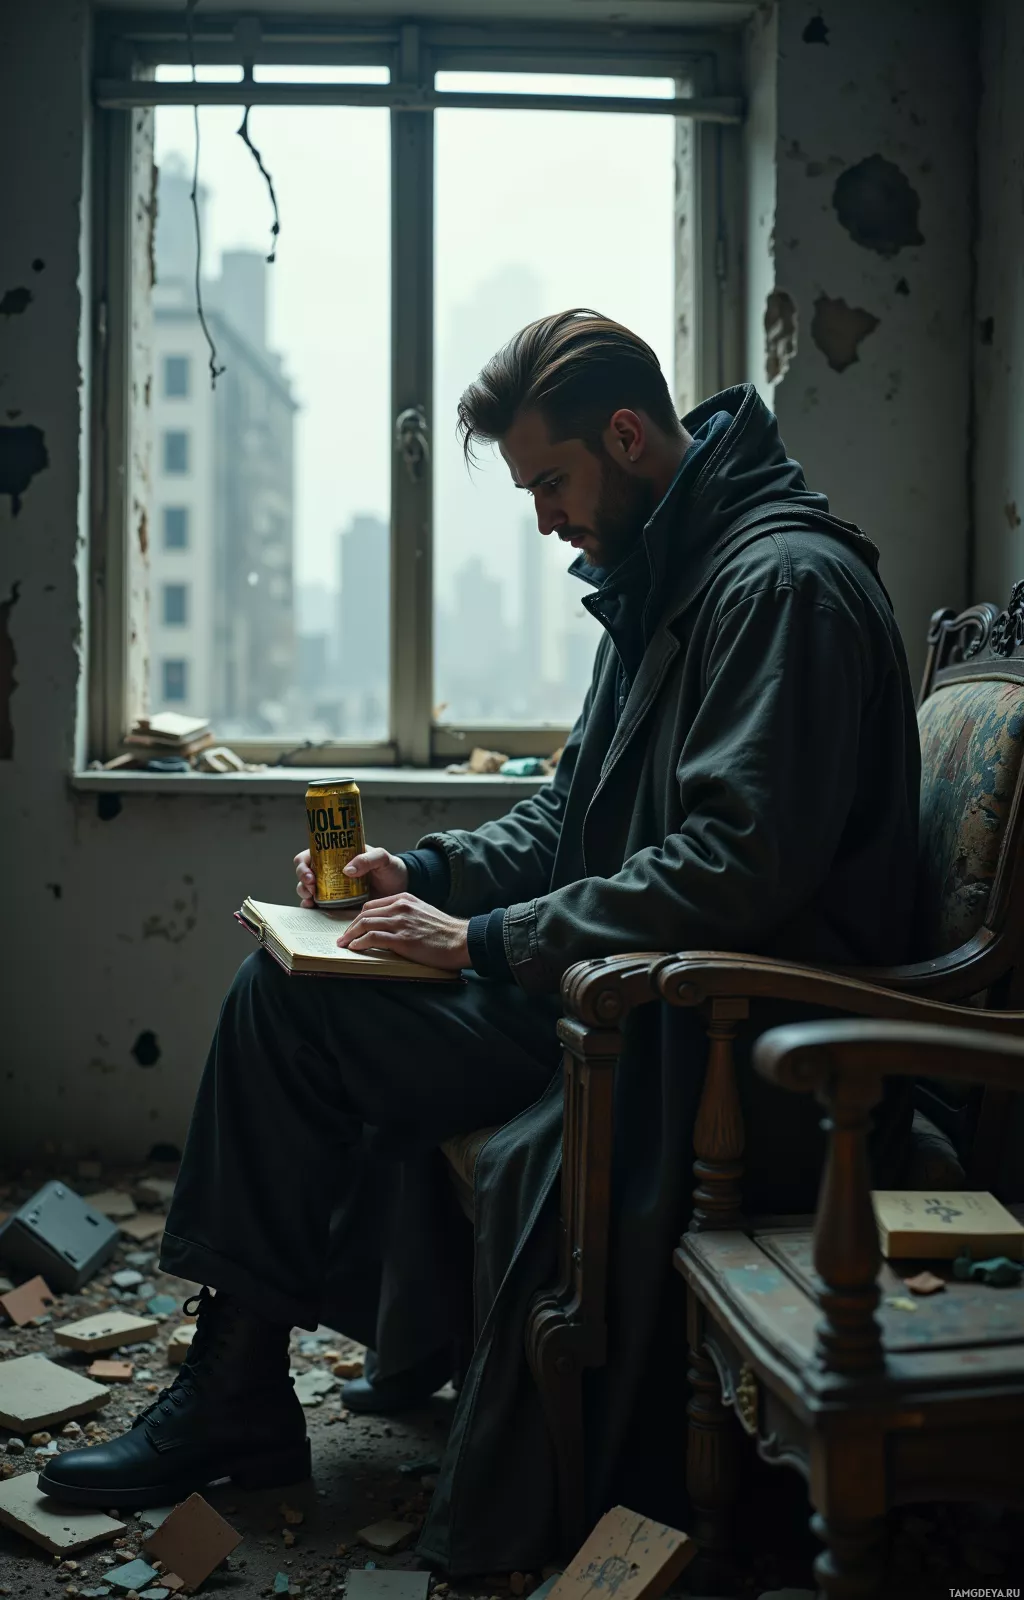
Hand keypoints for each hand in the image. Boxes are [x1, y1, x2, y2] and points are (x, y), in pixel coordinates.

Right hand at [294, 845, 408, 907]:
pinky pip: (319, 906)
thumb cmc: (390, 868)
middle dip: (303, 881)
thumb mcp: (382, 858)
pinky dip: (312, 907)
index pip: (311, 855)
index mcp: (336, 855)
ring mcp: (331, 889)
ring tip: (311, 899)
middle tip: (311, 888)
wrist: (400, 888)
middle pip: (305, 873)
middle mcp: (330, 871)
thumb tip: (347, 870)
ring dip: (304, 893)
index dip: (304, 864)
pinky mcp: (336, 904)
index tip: (311, 874)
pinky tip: (313, 909)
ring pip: (307, 890)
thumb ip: (368, 859)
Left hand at [336, 892, 469, 970]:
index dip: (358, 917)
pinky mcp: (402, 939)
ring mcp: (401, 922)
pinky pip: (373, 937)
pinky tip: (355, 948)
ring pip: (365, 923)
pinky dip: (360, 942)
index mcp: (405, 899)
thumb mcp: (423, 914)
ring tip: (343, 944)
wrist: (462, 940)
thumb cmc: (445, 932)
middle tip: (343, 938)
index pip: (372, 905)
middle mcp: (400, 907)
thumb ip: (405, 915)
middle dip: (350, 926)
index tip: (352, 928)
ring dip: (351, 935)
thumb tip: (388, 928)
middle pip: (365, 913)